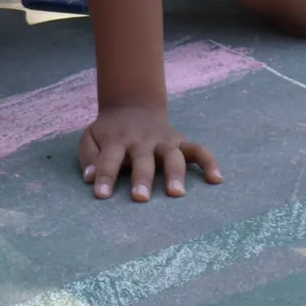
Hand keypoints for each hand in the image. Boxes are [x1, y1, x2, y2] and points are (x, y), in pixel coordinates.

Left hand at [79, 106, 221, 200]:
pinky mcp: (182, 141)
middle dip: (142, 178)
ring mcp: (164, 140)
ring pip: (173, 156)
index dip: (105, 176)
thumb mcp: (91, 137)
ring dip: (175, 174)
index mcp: (117, 140)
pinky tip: (216, 180)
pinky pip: (199, 151)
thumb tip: (90, 178)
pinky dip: (210, 163)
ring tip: (176, 194)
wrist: (131, 107)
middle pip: (143, 159)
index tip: (101, 195)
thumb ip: (89, 157)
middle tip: (140, 198)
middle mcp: (142, 140)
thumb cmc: (109, 132)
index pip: (109, 158)